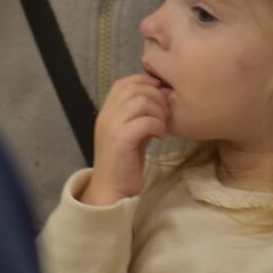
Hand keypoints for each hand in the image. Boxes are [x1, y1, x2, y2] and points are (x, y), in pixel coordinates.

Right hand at [80, 75, 168, 205]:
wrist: (111, 190)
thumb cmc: (125, 162)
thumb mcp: (133, 132)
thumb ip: (143, 114)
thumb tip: (165, 96)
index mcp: (107, 111)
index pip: (124, 83)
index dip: (145, 82)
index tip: (160, 94)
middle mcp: (106, 114)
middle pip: (135, 89)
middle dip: (157, 96)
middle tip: (166, 113)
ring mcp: (112, 126)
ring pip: (141, 102)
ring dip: (159, 111)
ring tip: (163, 126)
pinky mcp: (121, 140)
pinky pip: (145, 122)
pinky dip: (158, 126)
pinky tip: (160, 137)